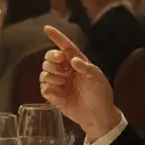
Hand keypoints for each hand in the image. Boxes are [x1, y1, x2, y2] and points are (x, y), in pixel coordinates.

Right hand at [39, 26, 119, 141]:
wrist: (97, 116)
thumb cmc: (100, 95)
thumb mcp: (98, 78)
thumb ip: (86, 67)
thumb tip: (73, 60)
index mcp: (77, 62)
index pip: (65, 46)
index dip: (56, 37)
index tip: (46, 28)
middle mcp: (66, 70)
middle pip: (49, 58)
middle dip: (52, 60)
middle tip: (62, 67)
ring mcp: (59, 82)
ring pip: (44, 72)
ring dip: (53, 76)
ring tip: (64, 84)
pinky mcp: (53, 94)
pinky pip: (43, 86)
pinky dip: (50, 88)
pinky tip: (59, 94)